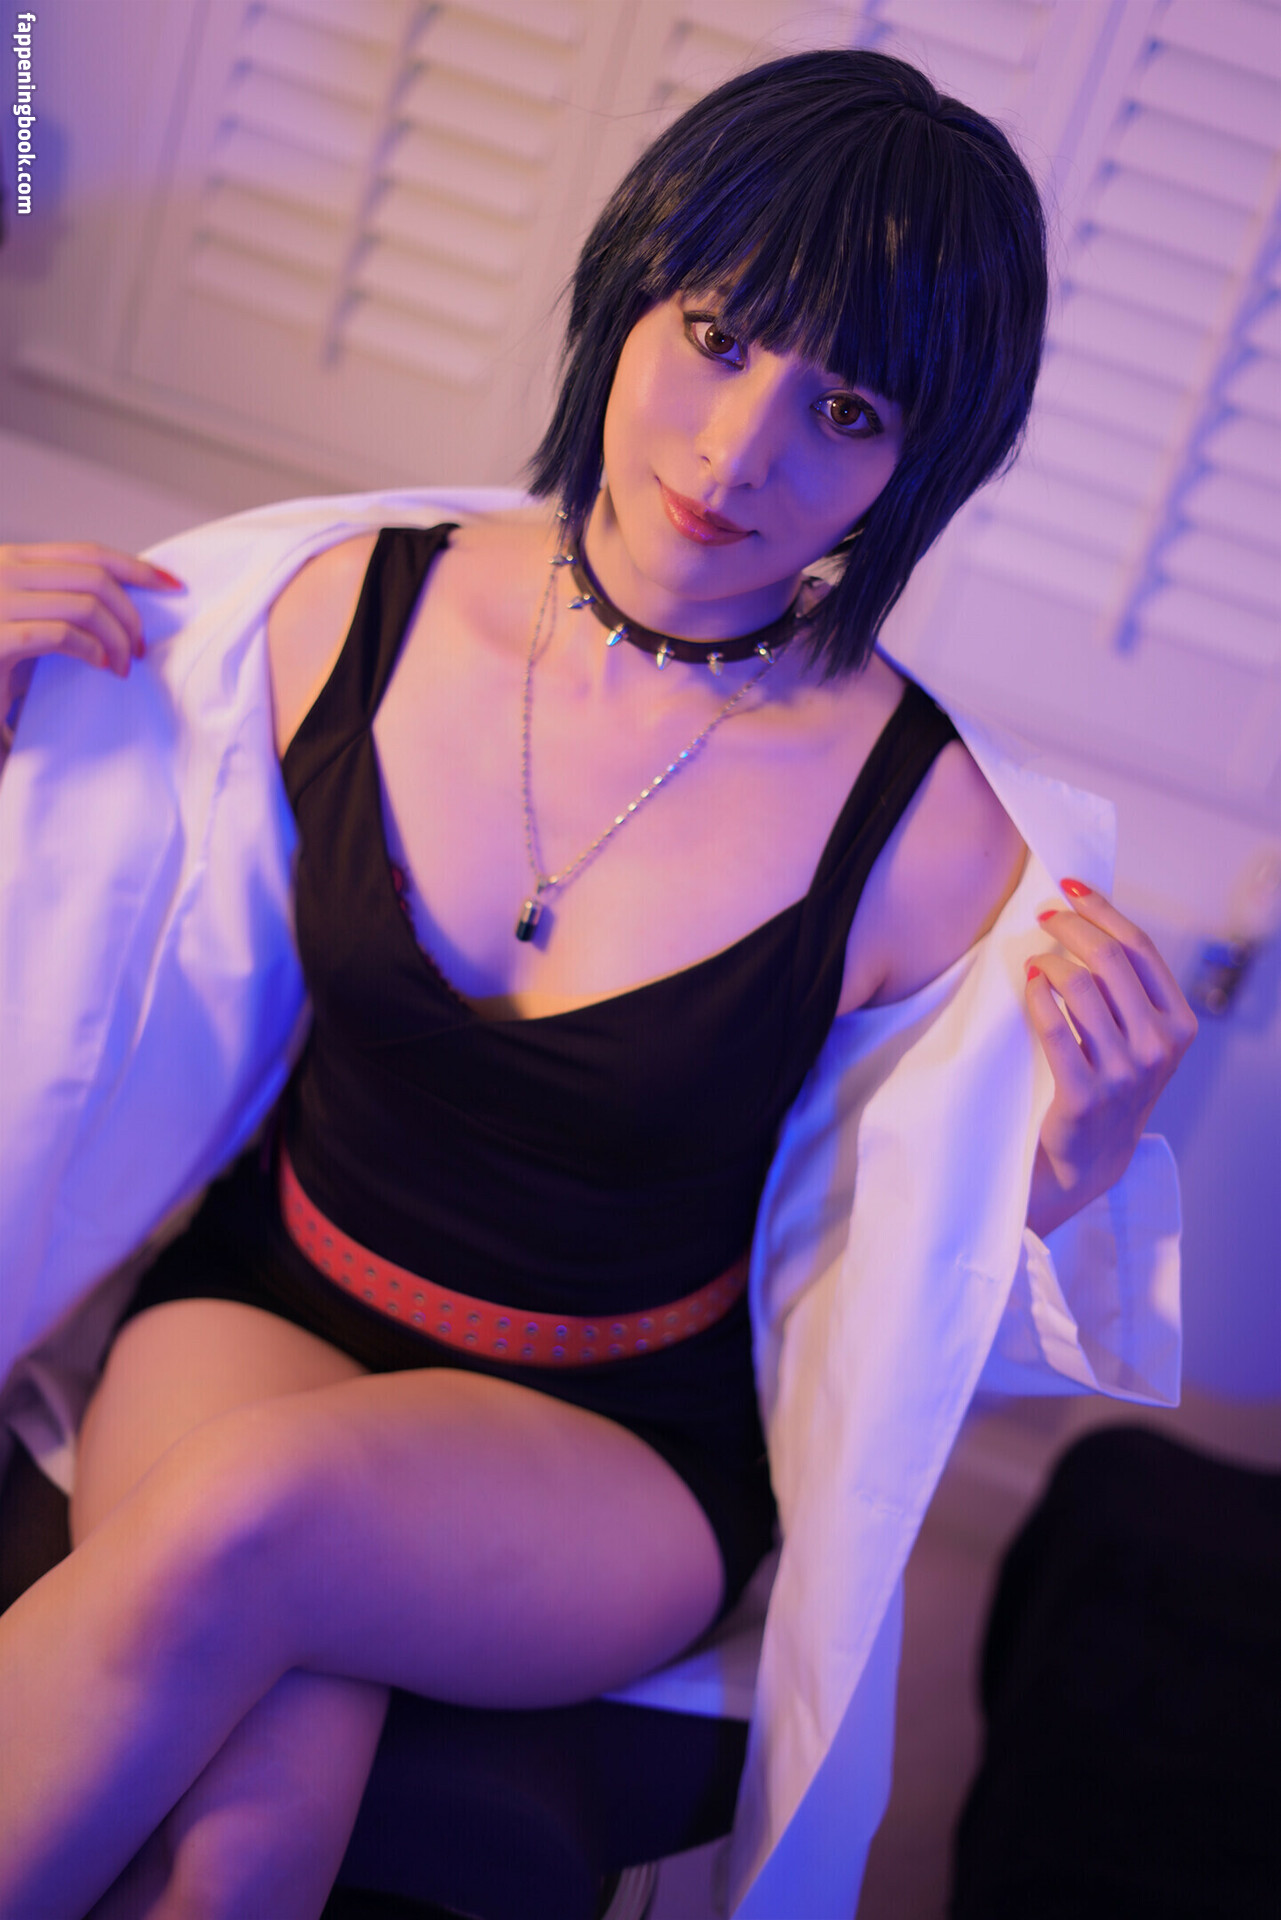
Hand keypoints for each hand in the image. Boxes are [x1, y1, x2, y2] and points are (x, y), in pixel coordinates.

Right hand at [0, 542, 184, 710]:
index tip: (174, 586)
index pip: (87, 552)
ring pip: (86, 604)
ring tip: (123, 665)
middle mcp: (1, 571)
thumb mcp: (26, 617)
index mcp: (11, 560)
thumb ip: (62, 600)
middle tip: (140, 648)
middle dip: (130, 613)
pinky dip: (92, 650)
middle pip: (94, 577)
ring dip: (116, 638)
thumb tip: (124, 605)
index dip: (137, 567)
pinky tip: (100, 666)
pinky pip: (63, 634)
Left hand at [1024, 878, 1196, 1237]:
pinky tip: (1029, 985)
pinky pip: (1055, 1026)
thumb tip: (1089, 915)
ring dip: (1049, 961)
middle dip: (1071, 927)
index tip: (1071, 888)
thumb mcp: (1137, 1036)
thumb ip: (1126, 987)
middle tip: (1043, 918)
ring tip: (1035, 960)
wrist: (1089, 1157)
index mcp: (1180, 1024)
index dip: (1102, 910)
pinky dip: (1036, 996)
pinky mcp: (1087, 1094)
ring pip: (1080, 987)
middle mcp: (1160, 1047)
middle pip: (1109, 960)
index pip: (1140, 949)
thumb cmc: (1109, 1082)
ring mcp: (1126, 1073)